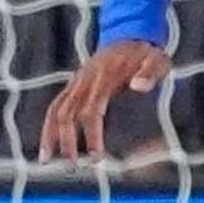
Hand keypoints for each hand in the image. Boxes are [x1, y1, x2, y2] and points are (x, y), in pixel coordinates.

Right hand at [41, 39, 170, 161]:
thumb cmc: (146, 54)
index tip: (96, 156)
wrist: (130, 36)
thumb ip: (150, 73)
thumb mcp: (157, 60)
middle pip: (68, 113)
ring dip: (49, 135)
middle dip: (67, 141)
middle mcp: (84, 79)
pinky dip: (47, 126)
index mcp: (104, 76)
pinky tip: (47, 146)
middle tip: (75, 166)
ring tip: (46, 162)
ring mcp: (76, 82)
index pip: (92, 109)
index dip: (91, 134)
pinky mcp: (72, 86)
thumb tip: (139, 87)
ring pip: (55, 110)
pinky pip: (54, 106)